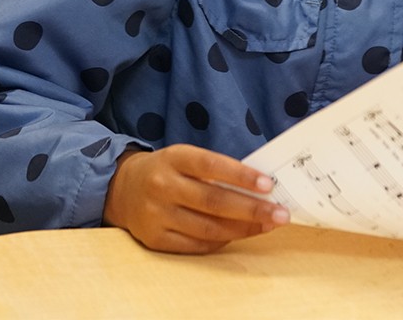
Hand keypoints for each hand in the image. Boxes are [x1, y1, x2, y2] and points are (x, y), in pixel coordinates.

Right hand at [103, 144, 289, 252]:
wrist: (122, 188)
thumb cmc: (167, 169)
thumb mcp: (185, 157)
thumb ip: (214, 169)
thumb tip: (257, 185)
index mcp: (174, 158)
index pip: (212, 166)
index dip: (241, 176)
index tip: (268, 184)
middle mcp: (163, 186)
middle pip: (213, 202)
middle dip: (252, 209)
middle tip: (280, 213)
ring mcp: (157, 215)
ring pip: (208, 227)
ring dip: (243, 229)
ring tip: (267, 225)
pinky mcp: (155, 239)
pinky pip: (196, 245)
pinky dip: (221, 241)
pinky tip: (239, 234)